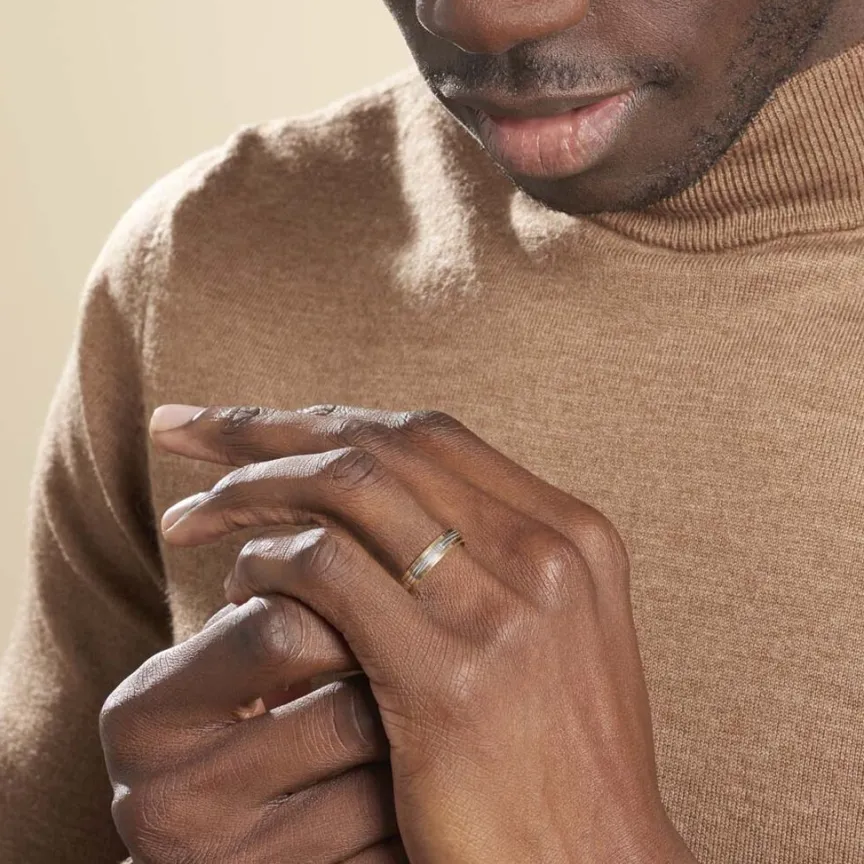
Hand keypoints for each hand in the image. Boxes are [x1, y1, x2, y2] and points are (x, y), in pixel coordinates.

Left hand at [152, 403, 697, 863]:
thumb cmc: (557, 759)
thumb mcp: (546, 636)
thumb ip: (488, 560)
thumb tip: (381, 503)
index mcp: (572, 532)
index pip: (428, 435)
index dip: (330, 417)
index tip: (256, 422)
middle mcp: (546, 551)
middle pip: (380, 444)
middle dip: (267, 428)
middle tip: (185, 429)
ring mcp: (502, 608)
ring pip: (347, 489)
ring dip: (250, 489)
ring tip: (190, 516)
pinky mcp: (449, 675)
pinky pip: (328, 571)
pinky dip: (268, 561)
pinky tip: (236, 586)